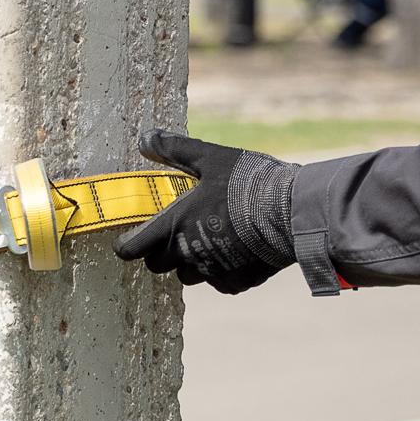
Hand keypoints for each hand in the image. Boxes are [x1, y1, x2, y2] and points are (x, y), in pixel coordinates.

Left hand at [114, 130, 297, 293]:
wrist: (292, 212)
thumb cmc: (248, 182)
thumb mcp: (209, 157)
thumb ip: (174, 150)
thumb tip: (145, 138)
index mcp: (173, 226)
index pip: (132, 250)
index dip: (127, 246)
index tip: (129, 241)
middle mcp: (187, 254)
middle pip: (157, 265)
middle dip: (161, 252)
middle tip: (175, 233)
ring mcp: (211, 271)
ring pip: (187, 276)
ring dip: (190, 263)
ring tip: (207, 241)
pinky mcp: (236, 282)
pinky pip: (217, 282)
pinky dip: (220, 271)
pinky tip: (233, 252)